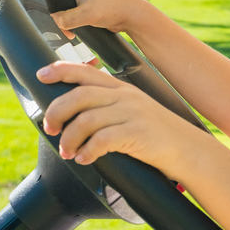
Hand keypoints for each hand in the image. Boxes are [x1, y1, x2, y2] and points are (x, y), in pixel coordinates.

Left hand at [36, 61, 194, 174]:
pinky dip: (87, 151)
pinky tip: (85, 159)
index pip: (86, 72)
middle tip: (49, 128)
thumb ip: (110, 105)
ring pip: (86, 120)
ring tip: (67, 152)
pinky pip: (102, 140)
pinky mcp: (137, 133)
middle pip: (79, 95)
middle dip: (57, 111)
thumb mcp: (135, 109)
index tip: (41, 75)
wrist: (188, 148)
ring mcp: (132, 113)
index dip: (60, 71)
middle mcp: (125, 96)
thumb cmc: (157, 133)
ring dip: (69, 138)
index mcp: (121, 88)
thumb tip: (77, 114)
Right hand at [43, 0, 144, 34]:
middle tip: (38, 16)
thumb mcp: (87, 14)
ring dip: (57, 17)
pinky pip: (68, 13)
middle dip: (44, 4)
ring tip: (58, 30)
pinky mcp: (84, 6)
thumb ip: (68, 18)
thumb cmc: (113, 7)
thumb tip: (52, 22)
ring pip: (59, 4)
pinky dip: (66, 22)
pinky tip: (68, 34)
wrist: (133, 15)